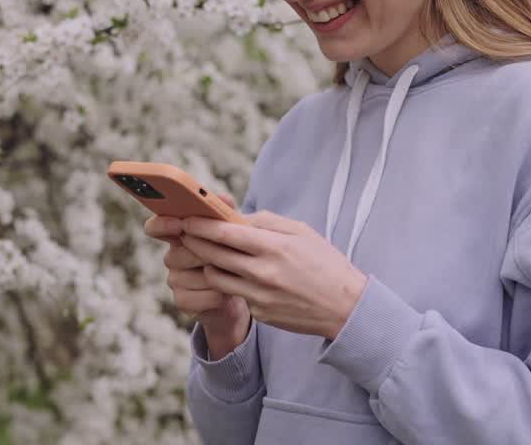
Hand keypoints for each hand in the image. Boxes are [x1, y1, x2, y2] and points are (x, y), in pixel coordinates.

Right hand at [144, 193, 251, 356]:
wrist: (240, 293)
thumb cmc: (232, 257)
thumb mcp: (231, 234)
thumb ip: (225, 214)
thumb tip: (223, 198)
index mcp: (179, 236)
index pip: (155, 227)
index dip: (162, 224)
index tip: (179, 223)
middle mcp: (172, 257)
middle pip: (178, 254)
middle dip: (203, 255)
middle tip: (224, 256)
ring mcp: (174, 280)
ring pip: (191, 276)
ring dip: (214, 277)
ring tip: (230, 276)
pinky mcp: (181, 301)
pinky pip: (197, 297)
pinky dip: (215, 296)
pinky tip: (225, 294)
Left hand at [181, 209, 367, 340]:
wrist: (346, 308)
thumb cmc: (325, 263)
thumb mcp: (301, 232)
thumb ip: (266, 222)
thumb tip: (236, 217)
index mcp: (274, 247)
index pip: (225, 233)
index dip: (201, 225)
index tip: (187, 218)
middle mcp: (263, 273)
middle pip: (213, 255)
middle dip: (194, 241)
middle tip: (184, 232)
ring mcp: (259, 296)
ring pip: (216, 277)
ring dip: (208, 263)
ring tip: (207, 252)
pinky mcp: (260, 313)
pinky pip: (235, 293)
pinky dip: (229, 282)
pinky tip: (232, 273)